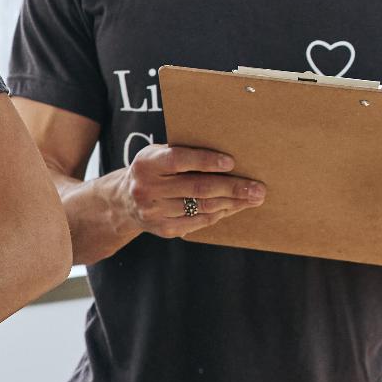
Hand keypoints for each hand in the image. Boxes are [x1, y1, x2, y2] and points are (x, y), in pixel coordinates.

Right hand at [120, 144, 263, 238]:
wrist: (124, 201)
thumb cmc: (153, 170)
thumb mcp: (158, 154)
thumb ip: (184, 153)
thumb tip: (229, 157)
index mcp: (146, 164)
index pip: (179, 160)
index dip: (206, 161)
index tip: (231, 163)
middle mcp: (147, 188)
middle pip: (197, 188)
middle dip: (232, 188)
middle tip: (257, 188)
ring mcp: (154, 211)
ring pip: (201, 207)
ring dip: (232, 203)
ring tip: (253, 198)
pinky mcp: (163, 228)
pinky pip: (198, 221)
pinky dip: (219, 213)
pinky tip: (234, 207)